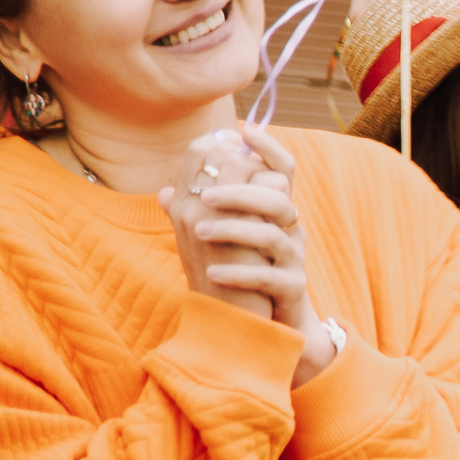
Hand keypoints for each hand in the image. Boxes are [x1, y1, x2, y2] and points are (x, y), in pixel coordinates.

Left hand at [158, 124, 337, 381]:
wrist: (262, 328)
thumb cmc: (240, 278)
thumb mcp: (220, 244)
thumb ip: (199, 218)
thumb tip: (165, 191)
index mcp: (273, 214)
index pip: (283, 170)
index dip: (269, 148)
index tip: (246, 131)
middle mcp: (289, 232)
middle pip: (279, 198)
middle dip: (240, 192)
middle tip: (204, 197)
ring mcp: (293, 261)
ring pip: (274, 235)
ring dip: (234, 229)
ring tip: (200, 233)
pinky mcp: (291, 291)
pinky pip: (271, 277)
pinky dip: (239, 272)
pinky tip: (212, 272)